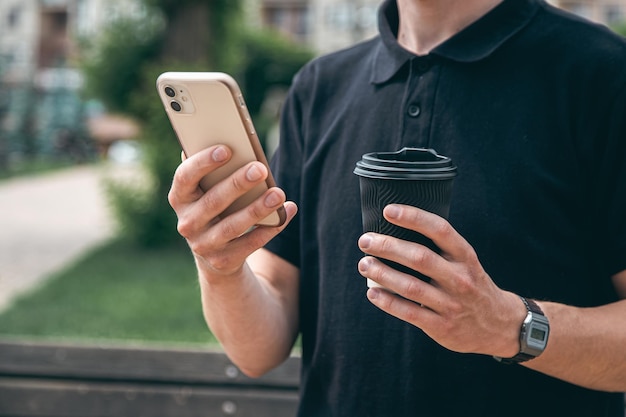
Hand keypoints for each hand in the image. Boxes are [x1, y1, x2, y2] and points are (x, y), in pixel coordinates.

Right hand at [168, 145, 296, 276]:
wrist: (215, 254)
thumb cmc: (216, 207)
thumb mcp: (208, 191)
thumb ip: (213, 171)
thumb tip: (231, 142)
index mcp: (180, 198)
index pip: (184, 178)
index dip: (203, 163)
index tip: (227, 149)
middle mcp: (187, 223)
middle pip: (213, 202)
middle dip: (238, 184)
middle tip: (260, 168)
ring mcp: (204, 245)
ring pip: (233, 225)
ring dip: (257, 208)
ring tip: (278, 193)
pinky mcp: (224, 260)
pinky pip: (251, 243)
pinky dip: (271, 227)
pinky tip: (286, 211)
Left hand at [357, 204, 525, 357]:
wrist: (499, 325)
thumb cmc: (471, 286)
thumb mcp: (466, 262)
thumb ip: (440, 249)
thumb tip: (396, 232)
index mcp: (465, 257)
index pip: (440, 230)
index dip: (414, 217)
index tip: (389, 210)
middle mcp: (460, 278)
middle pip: (420, 257)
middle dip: (388, 246)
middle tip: (366, 240)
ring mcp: (451, 304)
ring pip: (410, 286)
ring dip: (382, 273)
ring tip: (364, 264)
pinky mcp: (441, 326)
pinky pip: (409, 312)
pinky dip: (387, 301)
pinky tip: (372, 291)